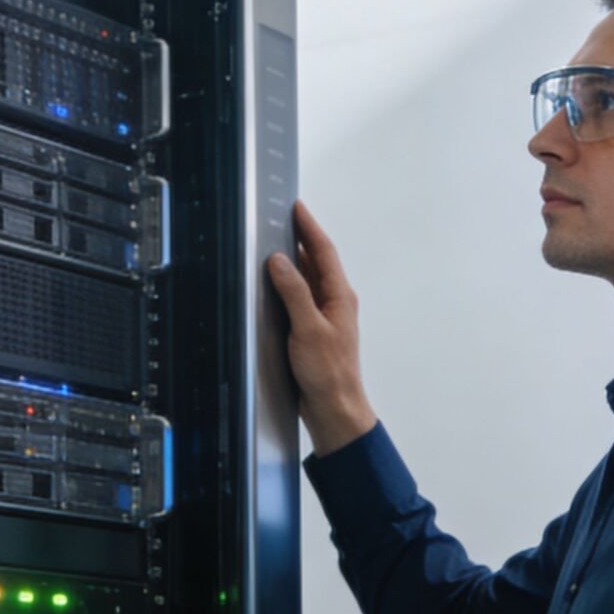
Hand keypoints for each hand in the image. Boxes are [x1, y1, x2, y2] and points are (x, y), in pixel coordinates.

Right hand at [263, 200, 379, 455]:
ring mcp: (325, 316)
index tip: (297, 206)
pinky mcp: (314, 330)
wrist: (334, 408)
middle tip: (281, 217)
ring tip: (274, 242)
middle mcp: (335, 301)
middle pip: (317, 261)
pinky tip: (274, 284)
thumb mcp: (308, 328)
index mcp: (340, 296)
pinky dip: (288, 284)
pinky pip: (301, 297)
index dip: (309, 227)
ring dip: (294, 260)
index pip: (323, 251)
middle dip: (301, 237)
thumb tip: (279, 260)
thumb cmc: (328, 371)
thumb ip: (294, 292)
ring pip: (309, 279)